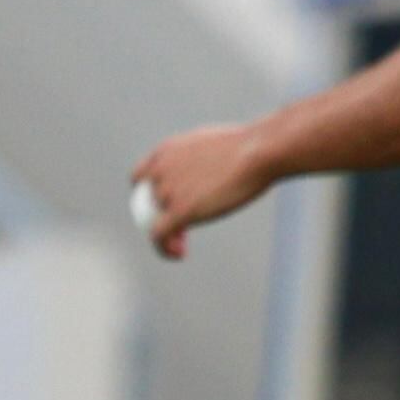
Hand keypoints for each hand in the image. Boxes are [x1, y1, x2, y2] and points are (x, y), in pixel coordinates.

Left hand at [131, 125, 274, 261]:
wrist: (258, 152)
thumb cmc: (249, 146)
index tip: (167, 206)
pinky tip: (178, 255)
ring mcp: (167, 190)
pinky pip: (159, 236)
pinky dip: (164, 249)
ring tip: (182, 246)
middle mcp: (159, 171)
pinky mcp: (180, 210)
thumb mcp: (212, 144)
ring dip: (168, 235)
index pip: (141, 178)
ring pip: (155, 221)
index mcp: (165, 152)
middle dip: (161, 217)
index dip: (151, 195)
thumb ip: (197, 160)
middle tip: (180, 230)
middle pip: (147, 203)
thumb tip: (208, 172)